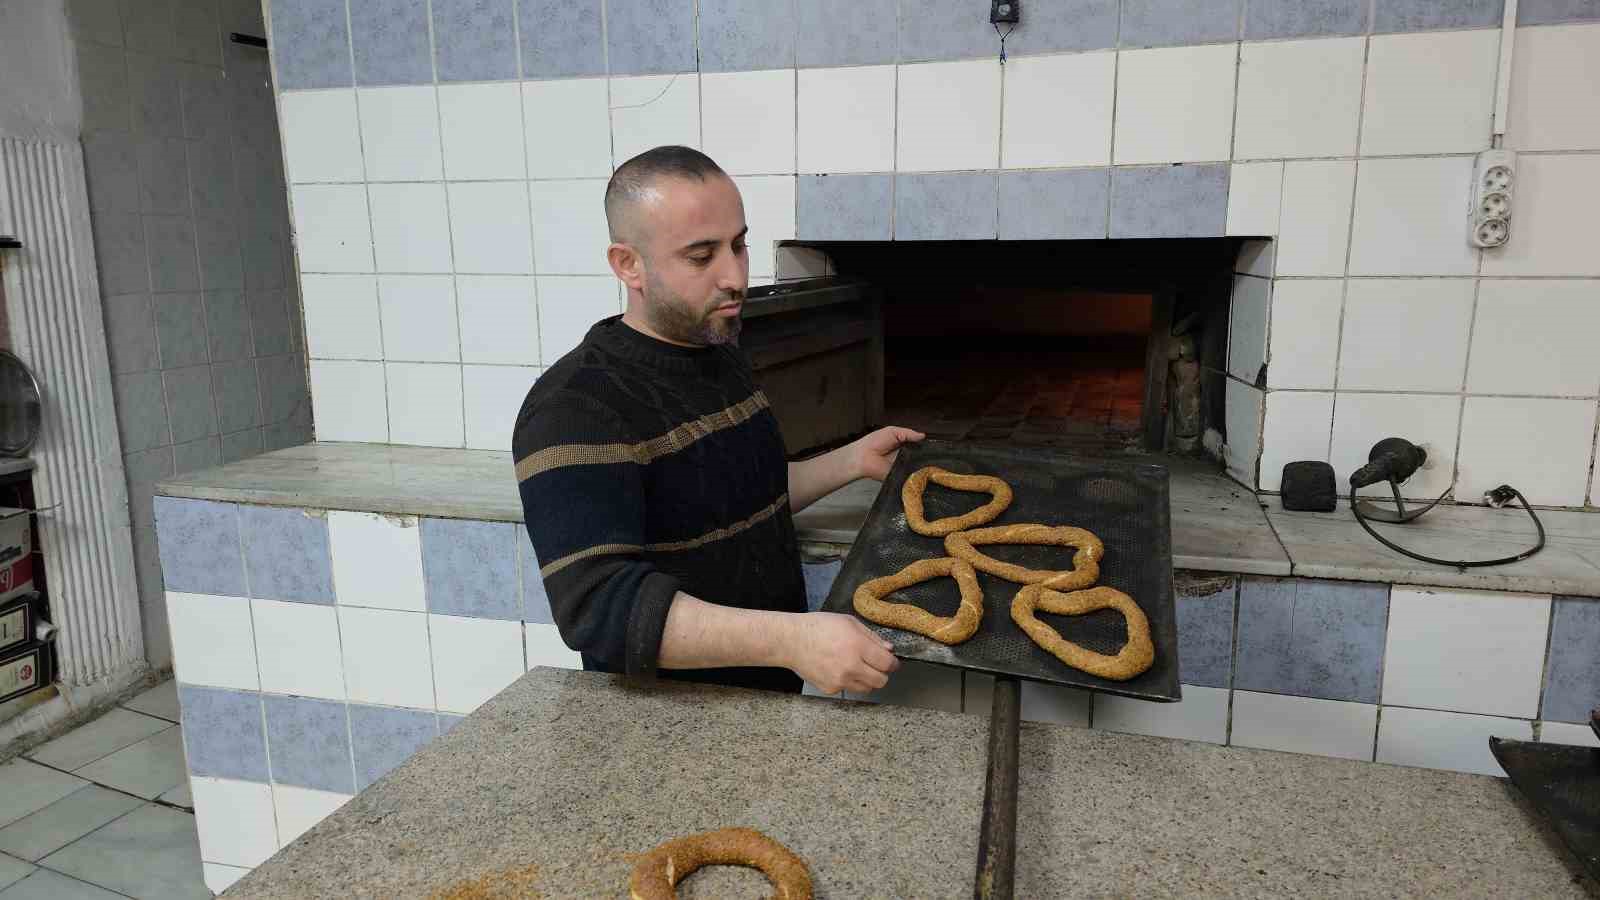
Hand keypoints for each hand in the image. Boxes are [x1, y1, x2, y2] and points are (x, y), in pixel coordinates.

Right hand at [784, 612, 900, 694]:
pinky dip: (849, 681)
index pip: (887, 664)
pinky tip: (838, 669)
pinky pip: (849, 689)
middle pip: (881, 681)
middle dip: (882, 673)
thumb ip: (871, 637)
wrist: (792, 641)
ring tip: (856, 667)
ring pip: (867, 688)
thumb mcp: (848, 622)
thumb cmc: (819, 627)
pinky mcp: (831, 689)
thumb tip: (889, 650)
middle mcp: (851, 666)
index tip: (891, 662)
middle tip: (875, 665)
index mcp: (858, 646)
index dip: (893, 663)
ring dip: (867, 679)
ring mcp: (840, 680)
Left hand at [850, 426, 925, 481]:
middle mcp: (904, 457)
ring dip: (919, 464)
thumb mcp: (892, 431)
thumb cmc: (874, 442)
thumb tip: (923, 436)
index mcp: (903, 446)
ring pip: (917, 467)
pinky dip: (913, 472)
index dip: (925, 446)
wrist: (863, 456)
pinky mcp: (900, 476)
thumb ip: (908, 433)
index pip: (918, 446)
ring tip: (923, 460)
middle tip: (929, 453)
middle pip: (919, 457)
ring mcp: (903, 467)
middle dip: (924, 455)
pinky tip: (915, 468)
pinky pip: (909, 476)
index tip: (933, 445)